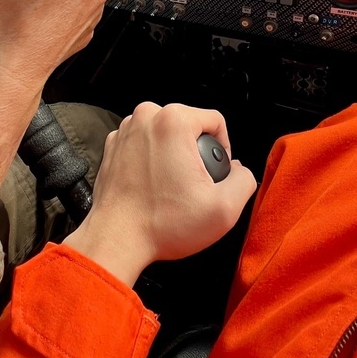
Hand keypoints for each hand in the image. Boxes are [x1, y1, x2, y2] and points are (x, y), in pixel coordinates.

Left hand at [64, 102, 256, 284]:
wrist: (116, 240)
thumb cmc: (163, 223)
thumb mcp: (224, 208)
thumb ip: (244, 180)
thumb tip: (238, 170)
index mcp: (172, 120)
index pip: (215, 120)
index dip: (223, 148)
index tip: (214, 174)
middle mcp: (145, 117)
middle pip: (189, 125)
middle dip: (196, 151)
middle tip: (191, 185)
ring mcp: (125, 130)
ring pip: (165, 134)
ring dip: (173, 155)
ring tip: (170, 187)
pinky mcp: (112, 146)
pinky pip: (143, 144)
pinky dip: (151, 160)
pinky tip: (151, 187)